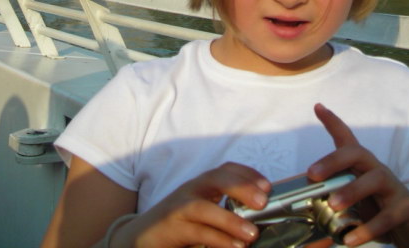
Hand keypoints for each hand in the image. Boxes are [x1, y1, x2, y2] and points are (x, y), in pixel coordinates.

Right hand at [110, 162, 270, 247]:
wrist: (141, 237)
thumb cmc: (179, 224)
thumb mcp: (204, 212)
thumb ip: (225, 210)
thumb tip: (258, 217)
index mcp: (201, 184)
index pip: (226, 169)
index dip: (247, 174)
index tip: (268, 186)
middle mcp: (190, 189)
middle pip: (216, 178)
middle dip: (241, 187)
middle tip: (263, 202)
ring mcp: (178, 207)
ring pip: (204, 207)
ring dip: (230, 220)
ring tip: (252, 234)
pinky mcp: (171, 227)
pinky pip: (196, 232)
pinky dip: (217, 239)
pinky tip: (234, 246)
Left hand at [307, 104, 408, 246]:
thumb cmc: (380, 209)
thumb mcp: (357, 196)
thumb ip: (336, 192)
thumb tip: (308, 196)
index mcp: (363, 166)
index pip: (348, 139)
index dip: (333, 122)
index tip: (318, 107)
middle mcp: (378, 170)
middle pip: (357, 153)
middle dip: (334, 160)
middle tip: (313, 174)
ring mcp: (394, 187)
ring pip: (375, 179)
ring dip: (352, 191)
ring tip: (333, 205)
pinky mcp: (406, 208)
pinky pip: (387, 216)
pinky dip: (368, 229)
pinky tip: (350, 240)